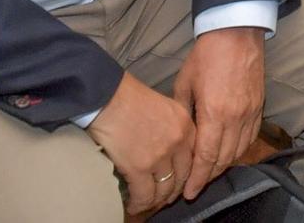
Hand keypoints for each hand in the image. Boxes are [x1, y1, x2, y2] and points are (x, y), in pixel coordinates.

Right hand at [87, 73, 195, 214]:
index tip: (182, 182)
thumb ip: (174, 126)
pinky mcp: (140, 168)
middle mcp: (179, 142)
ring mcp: (161, 156)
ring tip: (149, 203)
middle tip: (166, 197)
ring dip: (157, 200)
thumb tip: (170, 148)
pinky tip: (134, 206)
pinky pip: (144, 195)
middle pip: (183, 176)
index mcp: (186, 125)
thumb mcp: (165, 106)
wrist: (108, 97)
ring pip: (165, 189)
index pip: (195, 158)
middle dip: (175, 190)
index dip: (188, 174)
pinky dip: (140, 204)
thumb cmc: (130, 98)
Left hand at [171, 27, 265, 199]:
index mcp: (214, 113)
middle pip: (224, 159)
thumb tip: (180, 134)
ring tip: (211, 171)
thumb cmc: (206, 55)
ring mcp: (251, 112)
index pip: (206, 157)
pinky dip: (240, 149)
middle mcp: (236, 118)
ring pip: (239, 151)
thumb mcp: (184, 83)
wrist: (237, 33)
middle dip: (209, 176)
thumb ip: (182, 112)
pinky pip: (251, 137)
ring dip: (225, 164)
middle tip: (196, 185)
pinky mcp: (260, 106)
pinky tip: (230, 152)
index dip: (197, 179)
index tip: (189, 192)